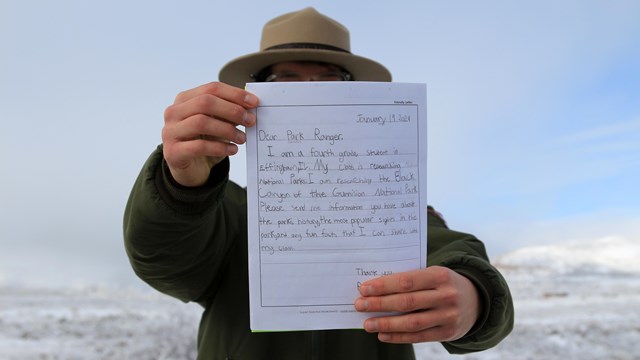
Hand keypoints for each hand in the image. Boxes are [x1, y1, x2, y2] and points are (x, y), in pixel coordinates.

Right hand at [162, 82, 258, 186]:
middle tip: (251, 121)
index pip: (211, 88)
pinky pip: (199, 146)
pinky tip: (233, 150)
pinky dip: (220, 147)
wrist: (190, 169)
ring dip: (227, 130)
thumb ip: (230, 113)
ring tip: (243, 138)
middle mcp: (173, 112)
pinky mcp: (173, 152)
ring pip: (201, 122)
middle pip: (205, 102)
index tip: (254, 102)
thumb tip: (251, 107)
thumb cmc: (205, 141)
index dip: (234, 94)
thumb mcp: (218, 123)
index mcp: (184, 99)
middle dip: (232, 110)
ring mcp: (170, 131)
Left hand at [354, 266, 479, 342]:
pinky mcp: (448, 333)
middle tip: (359, 305)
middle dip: (380, 304)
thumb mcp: (433, 274)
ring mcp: (448, 316)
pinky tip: (383, 334)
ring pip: (412, 322)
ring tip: (367, 323)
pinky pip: (419, 336)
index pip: (407, 281)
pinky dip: (399, 336)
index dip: (384, 285)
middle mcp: (446, 296)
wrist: (476, 300)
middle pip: (407, 302)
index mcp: (440, 275)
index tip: (364, 288)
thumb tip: (376, 289)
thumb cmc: (443, 284)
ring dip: (386, 323)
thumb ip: (410, 280)